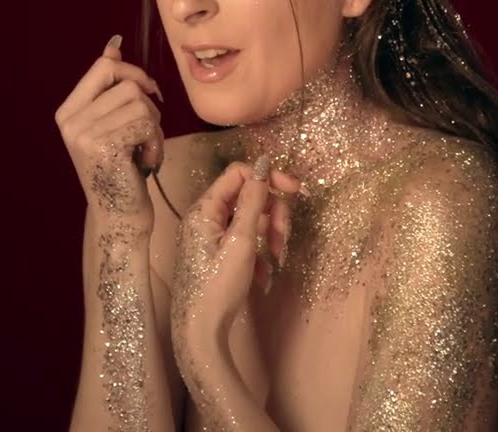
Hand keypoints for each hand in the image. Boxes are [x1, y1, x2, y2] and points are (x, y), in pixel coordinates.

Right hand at [54, 34, 164, 229]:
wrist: (119, 217)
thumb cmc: (121, 171)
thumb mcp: (110, 125)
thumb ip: (109, 89)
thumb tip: (113, 45)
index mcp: (68, 112)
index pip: (103, 66)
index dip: (132, 73)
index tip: (146, 92)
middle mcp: (71, 122)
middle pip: (127, 83)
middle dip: (148, 104)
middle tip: (148, 129)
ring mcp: (85, 135)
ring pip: (140, 103)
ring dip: (154, 127)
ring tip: (145, 149)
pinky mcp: (105, 148)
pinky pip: (145, 123)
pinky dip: (155, 142)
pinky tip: (147, 161)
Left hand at [171, 157, 298, 360]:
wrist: (201, 332)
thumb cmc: (218, 286)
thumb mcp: (241, 241)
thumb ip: (254, 201)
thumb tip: (263, 164)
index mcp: (205, 209)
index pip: (239, 173)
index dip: (268, 177)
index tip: (296, 191)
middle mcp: (206, 218)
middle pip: (248, 197)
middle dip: (272, 214)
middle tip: (282, 238)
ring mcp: (211, 238)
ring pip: (251, 221)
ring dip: (270, 236)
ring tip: (275, 259)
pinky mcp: (219, 256)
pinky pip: (246, 242)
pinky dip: (259, 254)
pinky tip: (263, 276)